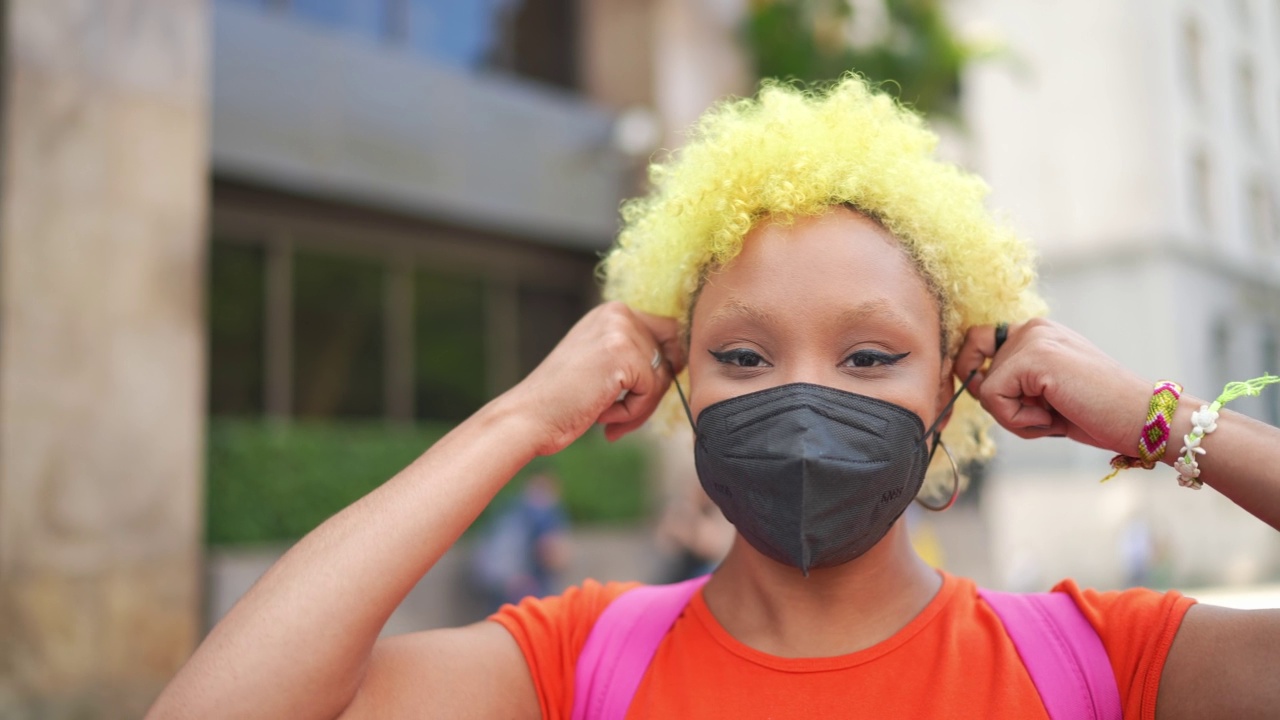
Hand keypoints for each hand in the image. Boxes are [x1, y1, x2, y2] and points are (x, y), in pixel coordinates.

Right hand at [505, 302, 684, 454]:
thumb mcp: (602, 365)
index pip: (669, 332)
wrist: (529, 416)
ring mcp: (621, 331)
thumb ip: (636, 357)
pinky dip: (632, 412)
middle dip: (651, 392)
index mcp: (612, 313)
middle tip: (621, 414)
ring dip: (639, 407)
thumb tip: (681, 363)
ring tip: (605, 414)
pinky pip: (651, 391)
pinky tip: (602, 413)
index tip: (643, 391)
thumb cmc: (563, 401)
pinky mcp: (623, 353)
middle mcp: (618, 313)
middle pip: (671, 355)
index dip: (666, 366)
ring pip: (662, 378)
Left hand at [953, 318, 1152, 455]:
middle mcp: (1032, 328)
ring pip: (985, 390)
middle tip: (1045, 415)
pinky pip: (993, 398)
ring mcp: (1033, 339)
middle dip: (1005, 407)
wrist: (1142, 418)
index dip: (971, 371)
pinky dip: (1018, 420)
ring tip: (1054, 416)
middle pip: (977, 372)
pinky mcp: (1033, 358)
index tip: (989, 397)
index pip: (976, 341)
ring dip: (1015, 418)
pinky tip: (1052, 418)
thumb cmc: (1099, 412)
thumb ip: (1015, 382)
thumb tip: (972, 383)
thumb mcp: (1047, 393)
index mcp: (1037, 333)